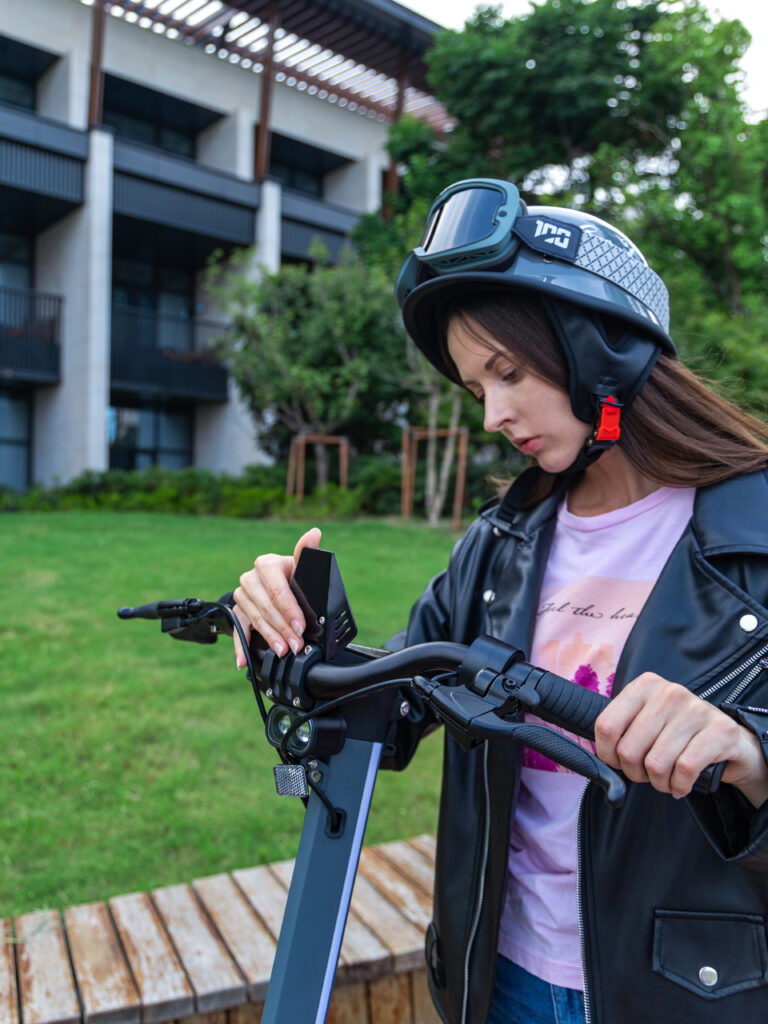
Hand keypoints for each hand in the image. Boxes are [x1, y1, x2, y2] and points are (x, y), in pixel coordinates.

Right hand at [232, 527, 321, 666]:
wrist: (278, 585)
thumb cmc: (294, 576)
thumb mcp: (302, 566)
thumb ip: (307, 552)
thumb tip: (314, 533)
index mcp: (267, 564)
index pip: (277, 590)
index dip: (289, 610)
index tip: (301, 626)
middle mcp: (251, 578)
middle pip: (266, 608)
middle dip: (283, 629)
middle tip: (296, 645)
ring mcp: (242, 595)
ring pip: (255, 620)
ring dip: (269, 638)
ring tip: (283, 651)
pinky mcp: (237, 610)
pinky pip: (237, 629)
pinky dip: (240, 647)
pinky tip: (243, 661)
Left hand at [594, 672, 767, 807]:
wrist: (727, 739)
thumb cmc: (677, 734)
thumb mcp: (645, 722)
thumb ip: (620, 733)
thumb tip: (596, 761)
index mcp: (644, 686)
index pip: (606, 726)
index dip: (607, 754)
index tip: (617, 762)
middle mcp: (669, 692)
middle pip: (629, 750)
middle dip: (635, 773)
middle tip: (648, 774)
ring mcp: (696, 709)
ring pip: (656, 763)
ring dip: (659, 783)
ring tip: (666, 780)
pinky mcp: (720, 730)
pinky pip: (684, 770)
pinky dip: (679, 786)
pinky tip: (682, 785)